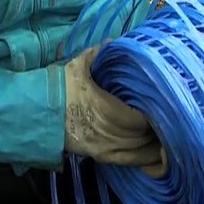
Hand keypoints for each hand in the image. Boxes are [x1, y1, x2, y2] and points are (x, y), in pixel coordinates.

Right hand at [63, 47, 166, 176]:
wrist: (34, 113)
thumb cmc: (58, 88)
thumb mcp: (78, 65)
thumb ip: (98, 53)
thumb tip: (113, 41)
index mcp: (108, 110)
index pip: (141, 118)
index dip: (155, 113)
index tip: (162, 103)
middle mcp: (109, 133)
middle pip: (144, 136)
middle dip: (158, 129)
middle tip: (168, 117)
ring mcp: (105, 148)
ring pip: (140, 152)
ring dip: (154, 144)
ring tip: (164, 134)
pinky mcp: (100, 156)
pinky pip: (129, 161)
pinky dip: (144, 157)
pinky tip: (153, 152)